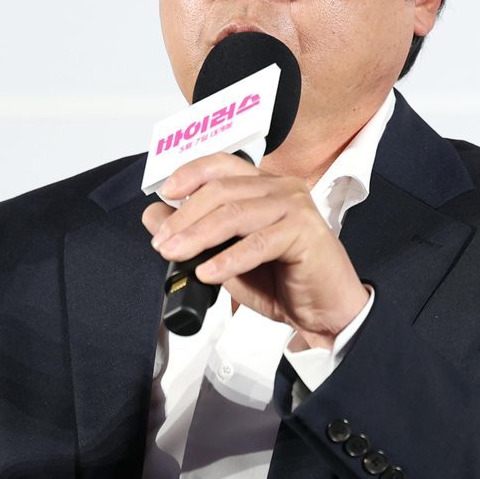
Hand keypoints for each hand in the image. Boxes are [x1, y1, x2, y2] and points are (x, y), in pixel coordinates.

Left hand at [142, 154, 368, 349]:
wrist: (326, 313)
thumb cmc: (282, 282)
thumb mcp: (227, 257)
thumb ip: (195, 235)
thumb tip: (154, 216)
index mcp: (265, 185)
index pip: (222, 165)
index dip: (190, 174)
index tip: (165, 193)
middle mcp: (282, 188)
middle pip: (222, 190)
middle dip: (184, 217)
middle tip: (161, 242)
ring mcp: (296, 206)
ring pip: (235, 213)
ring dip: (198, 236)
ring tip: (175, 254)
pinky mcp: (306, 231)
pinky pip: (259, 243)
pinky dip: (229, 259)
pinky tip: (209, 272)